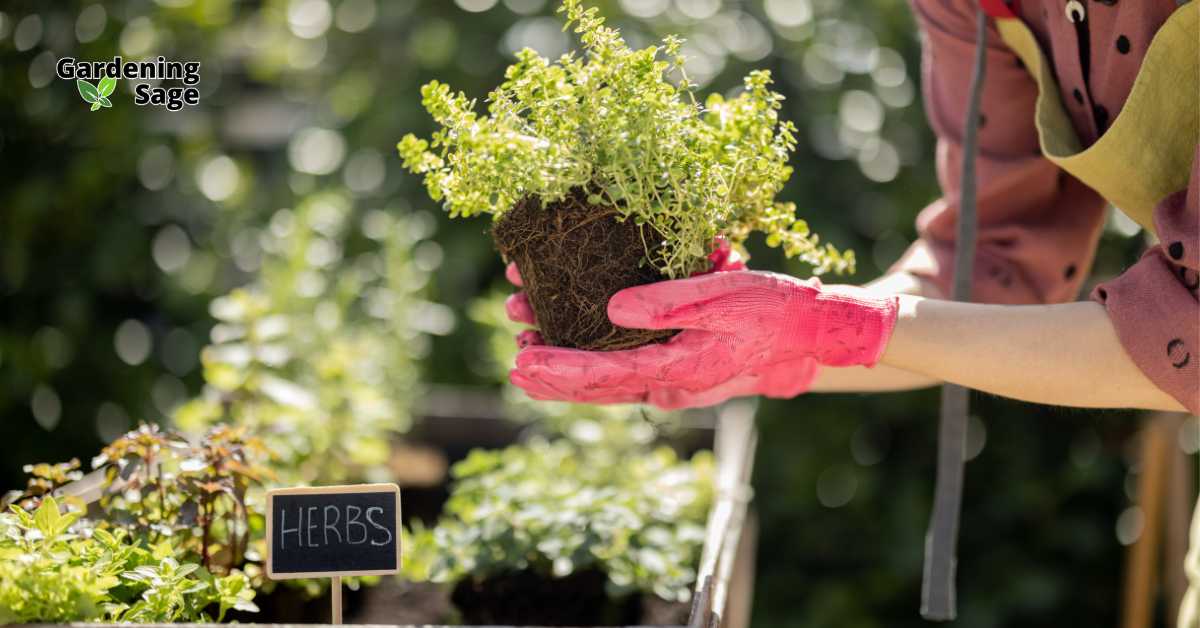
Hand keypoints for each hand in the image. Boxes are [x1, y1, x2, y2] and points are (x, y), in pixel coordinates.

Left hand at [508, 270, 896, 407]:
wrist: (812, 335)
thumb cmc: (773, 310)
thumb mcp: (724, 295)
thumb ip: (668, 303)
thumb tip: (612, 308)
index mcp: (679, 371)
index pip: (605, 375)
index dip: (559, 370)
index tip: (521, 361)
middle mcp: (671, 386)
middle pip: (598, 387)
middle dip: (552, 373)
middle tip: (514, 360)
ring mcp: (675, 383)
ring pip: (610, 383)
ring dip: (569, 369)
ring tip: (529, 348)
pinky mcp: (680, 371)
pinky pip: (627, 374)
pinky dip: (595, 364)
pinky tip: (575, 350)